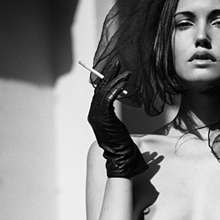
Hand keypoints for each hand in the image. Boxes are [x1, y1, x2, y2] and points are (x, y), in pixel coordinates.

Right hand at [87, 60, 147, 178]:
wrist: (120, 157)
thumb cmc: (122, 144)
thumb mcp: (116, 125)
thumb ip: (113, 114)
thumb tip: (120, 100)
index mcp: (95, 114)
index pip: (98, 91)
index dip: (106, 78)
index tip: (115, 69)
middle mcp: (93, 113)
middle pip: (99, 87)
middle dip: (109, 73)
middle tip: (117, 61)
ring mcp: (96, 115)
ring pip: (105, 91)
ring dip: (116, 79)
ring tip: (126, 72)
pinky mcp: (103, 117)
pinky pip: (109, 98)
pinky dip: (117, 89)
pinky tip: (124, 82)